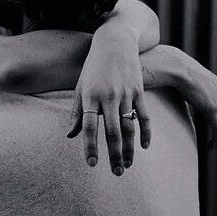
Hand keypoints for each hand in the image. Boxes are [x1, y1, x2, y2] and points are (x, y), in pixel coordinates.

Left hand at [67, 23, 151, 174]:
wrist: (114, 42)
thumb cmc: (93, 67)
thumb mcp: (80, 87)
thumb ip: (77, 113)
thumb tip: (70, 136)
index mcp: (90, 97)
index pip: (89, 127)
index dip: (90, 147)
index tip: (92, 164)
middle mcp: (108, 97)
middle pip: (112, 132)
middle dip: (114, 155)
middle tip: (116, 173)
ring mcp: (126, 94)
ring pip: (129, 127)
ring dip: (129, 149)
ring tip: (127, 165)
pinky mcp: (139, 91)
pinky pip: (144, 116)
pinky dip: (146, 133)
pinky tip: (144, 147)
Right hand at [171, 48, 216, 149]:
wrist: (179, 71)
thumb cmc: (181, 75)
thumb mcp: (195, 84)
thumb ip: (199, 94)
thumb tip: (194, 102)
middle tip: (216, 141)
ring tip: (213, 147)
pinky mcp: (211, 108)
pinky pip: (216, 128)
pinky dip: (215, 139)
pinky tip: (210, 146)